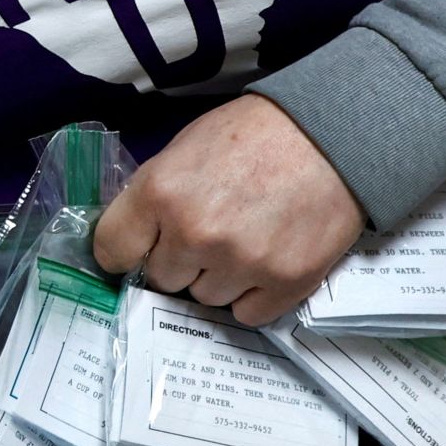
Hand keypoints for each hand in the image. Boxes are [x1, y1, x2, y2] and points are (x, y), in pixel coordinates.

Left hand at [93, 94, 365, 325]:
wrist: (334, 131)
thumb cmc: (256, 133)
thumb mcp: (187, 146)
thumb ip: (156, 194)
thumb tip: (134, 236)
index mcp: (162, 192)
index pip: (111, 251)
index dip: (124, 250)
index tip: (138, 248)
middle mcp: (195, 234)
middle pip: (161, 279)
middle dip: (179, 259)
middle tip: (209, 231)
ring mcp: (241, 263)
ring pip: (204, 298)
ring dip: (218, 277)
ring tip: (245, 238)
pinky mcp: (284, 284)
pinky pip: (246, 314)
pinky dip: (254, 294)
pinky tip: (266, 259)